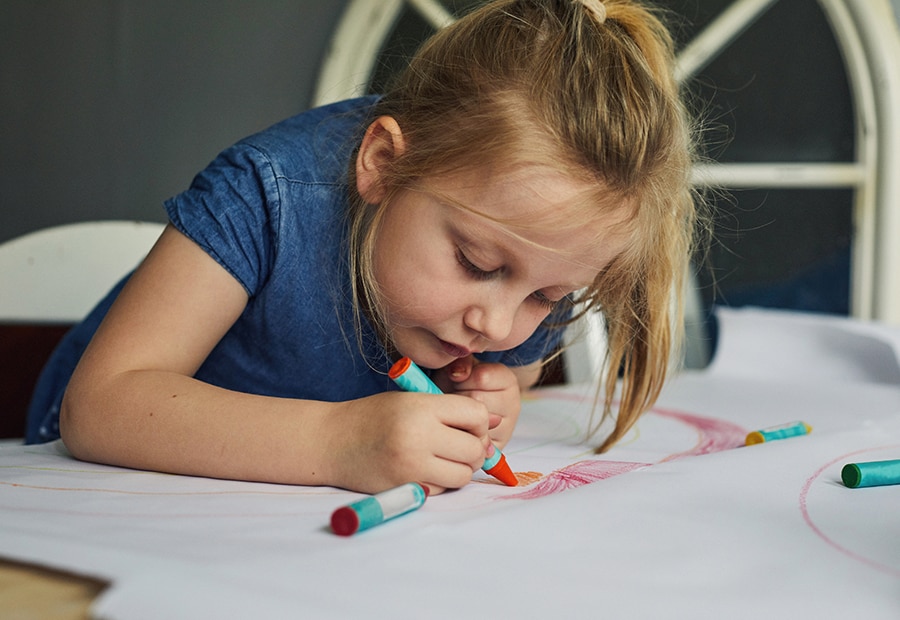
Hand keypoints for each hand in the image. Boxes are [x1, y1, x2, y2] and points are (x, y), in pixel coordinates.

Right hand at [327, 390, 491, 494]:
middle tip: (456, 445)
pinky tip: (422, 470)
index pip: (476, 414)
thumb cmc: (373, 416)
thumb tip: (493, 422)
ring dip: (459, 469)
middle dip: (472, 449)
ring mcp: (411, 466)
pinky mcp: (404, 488)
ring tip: (441, 458)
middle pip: (474, 449)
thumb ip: (450, 410)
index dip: (478, 422)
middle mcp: (418, 436)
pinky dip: (440, 482)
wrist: (332, 440)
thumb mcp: (410, 400)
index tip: (465, 425)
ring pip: (463, 474)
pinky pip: (442, 490)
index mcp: (421, 407)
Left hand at [432, 356, 521, 449]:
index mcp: (507, 380)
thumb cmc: (457, 387)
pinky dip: (462, 435)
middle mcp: (513, 405)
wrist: (458, 412)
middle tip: (455, 399)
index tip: (458, 380)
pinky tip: (460, 427)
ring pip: (476, 422)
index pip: (482, 377)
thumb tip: (458, 373)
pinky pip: (475, 442)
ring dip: (460, 417)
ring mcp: (506, 429)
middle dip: (459, 398)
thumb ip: (461, 363)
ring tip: (458, 412)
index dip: (462, 378)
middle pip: (478, 401)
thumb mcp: (459, 367)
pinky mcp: (495, 448)